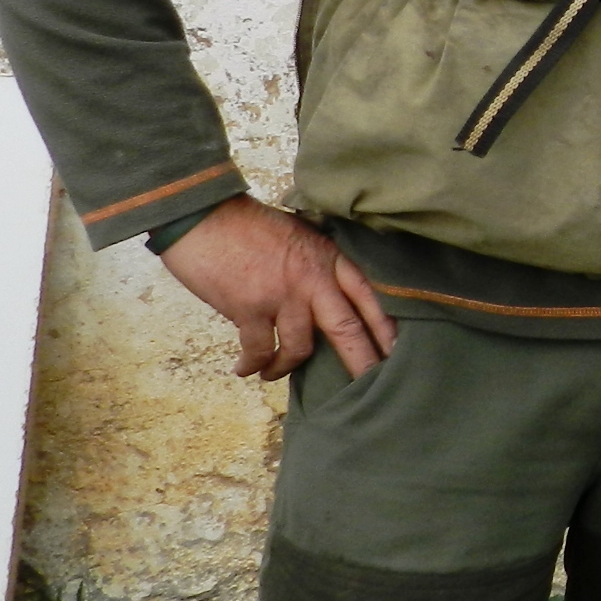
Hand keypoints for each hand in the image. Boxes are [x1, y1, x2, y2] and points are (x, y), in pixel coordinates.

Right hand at [159, 195, 396, 382]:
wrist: (203, 215)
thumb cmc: (247, 224)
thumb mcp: (298, 235)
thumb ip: (315, 264)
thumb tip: (323, 296)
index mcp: (327, 258)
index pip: (366, 295)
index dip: (384, 325)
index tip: (397, 350)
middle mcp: (312, 279)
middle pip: (346, 328)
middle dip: (361, 361)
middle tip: (370, 386)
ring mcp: (282, 295)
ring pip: (300, 348)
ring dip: (287, 367)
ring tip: (274, 373)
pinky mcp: (249, 309)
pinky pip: (259, 350)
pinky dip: (253, 365)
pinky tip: (246, 370)